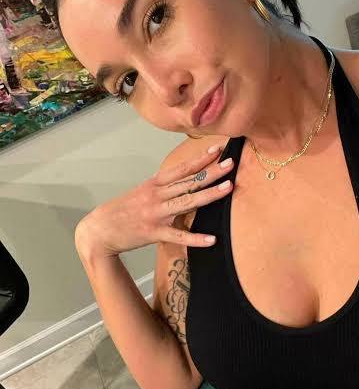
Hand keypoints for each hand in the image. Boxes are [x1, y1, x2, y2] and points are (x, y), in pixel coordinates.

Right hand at [75, 145, 233, 258]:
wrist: (99, 230)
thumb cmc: (122, 211)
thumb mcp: (141, 193)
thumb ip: (163, 188)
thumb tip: (184, 183)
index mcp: (154, 185)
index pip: (181, 169)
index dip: (200, 159)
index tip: (217, 149)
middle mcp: (156, 196)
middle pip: (188, 182)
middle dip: (211, 172)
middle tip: (231, 164)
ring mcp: (156, 214)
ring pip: (187, 202)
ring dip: (209, 195)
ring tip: (228, 188)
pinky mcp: (154, 233)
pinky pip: (178, 236)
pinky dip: (196, 239)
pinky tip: (211, 239)